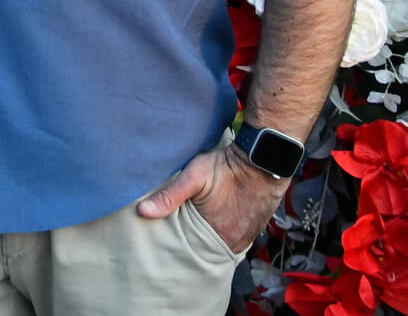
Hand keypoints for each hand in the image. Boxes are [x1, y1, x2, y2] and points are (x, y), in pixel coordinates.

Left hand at [136, 141, 288, 252]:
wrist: (264, 157)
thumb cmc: (228, 165)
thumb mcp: (194, 176)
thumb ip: (169, 195)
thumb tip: (143, 211)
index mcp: (217, 234)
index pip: (195, 250)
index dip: (184, 244)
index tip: (174, 237)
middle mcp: (236, 240)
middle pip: (211, 248)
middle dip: (199, 242)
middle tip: (188, 231)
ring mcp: (250, 234)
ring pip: (226, 242)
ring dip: (216, 236)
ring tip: (204, 225)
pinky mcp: (259, 226)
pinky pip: (241, 236)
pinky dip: (230, 231)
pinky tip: (222, 221)